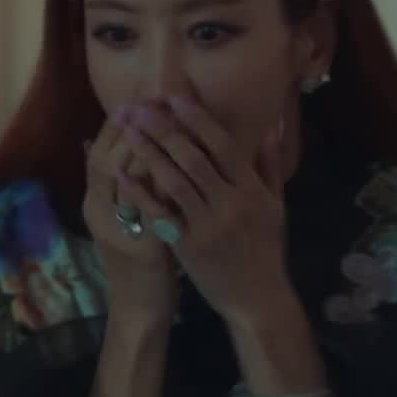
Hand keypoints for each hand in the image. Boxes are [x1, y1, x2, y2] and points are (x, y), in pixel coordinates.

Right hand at [82, 107, 181, 323]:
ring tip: (168, 123)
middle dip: (132, 128)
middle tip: (152, 100)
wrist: (140, 308)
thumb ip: (125, 183)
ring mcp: (118, 231)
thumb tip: (116, 144)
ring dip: (147, 151)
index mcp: (96, 201)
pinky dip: (165, 188)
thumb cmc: (138, 260)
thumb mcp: (126, 218)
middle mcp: (99, 212)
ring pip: (126, 182)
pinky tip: (184, 169)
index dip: (118, 123)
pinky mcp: (141, 249)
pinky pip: (151, 211)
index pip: (102, 151)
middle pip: (108, 159)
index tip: (138, 96)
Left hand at [119, 97, 291, 325]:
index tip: (175, 98)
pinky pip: (159, 214)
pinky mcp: (187, 246)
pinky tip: (121, 175)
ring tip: (129, 130)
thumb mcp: (275, 205)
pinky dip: (140, 193)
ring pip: (174, 182)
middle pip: (194, 159)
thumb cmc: (266, 249)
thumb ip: (270, 164)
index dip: (198, 121)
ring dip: (149, 153)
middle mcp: (230, 204)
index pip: (223, 147)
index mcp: (252, 191)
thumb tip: (272, 126)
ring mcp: (207, 226)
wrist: (257, 298)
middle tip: (141, 107)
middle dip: (165, 130)